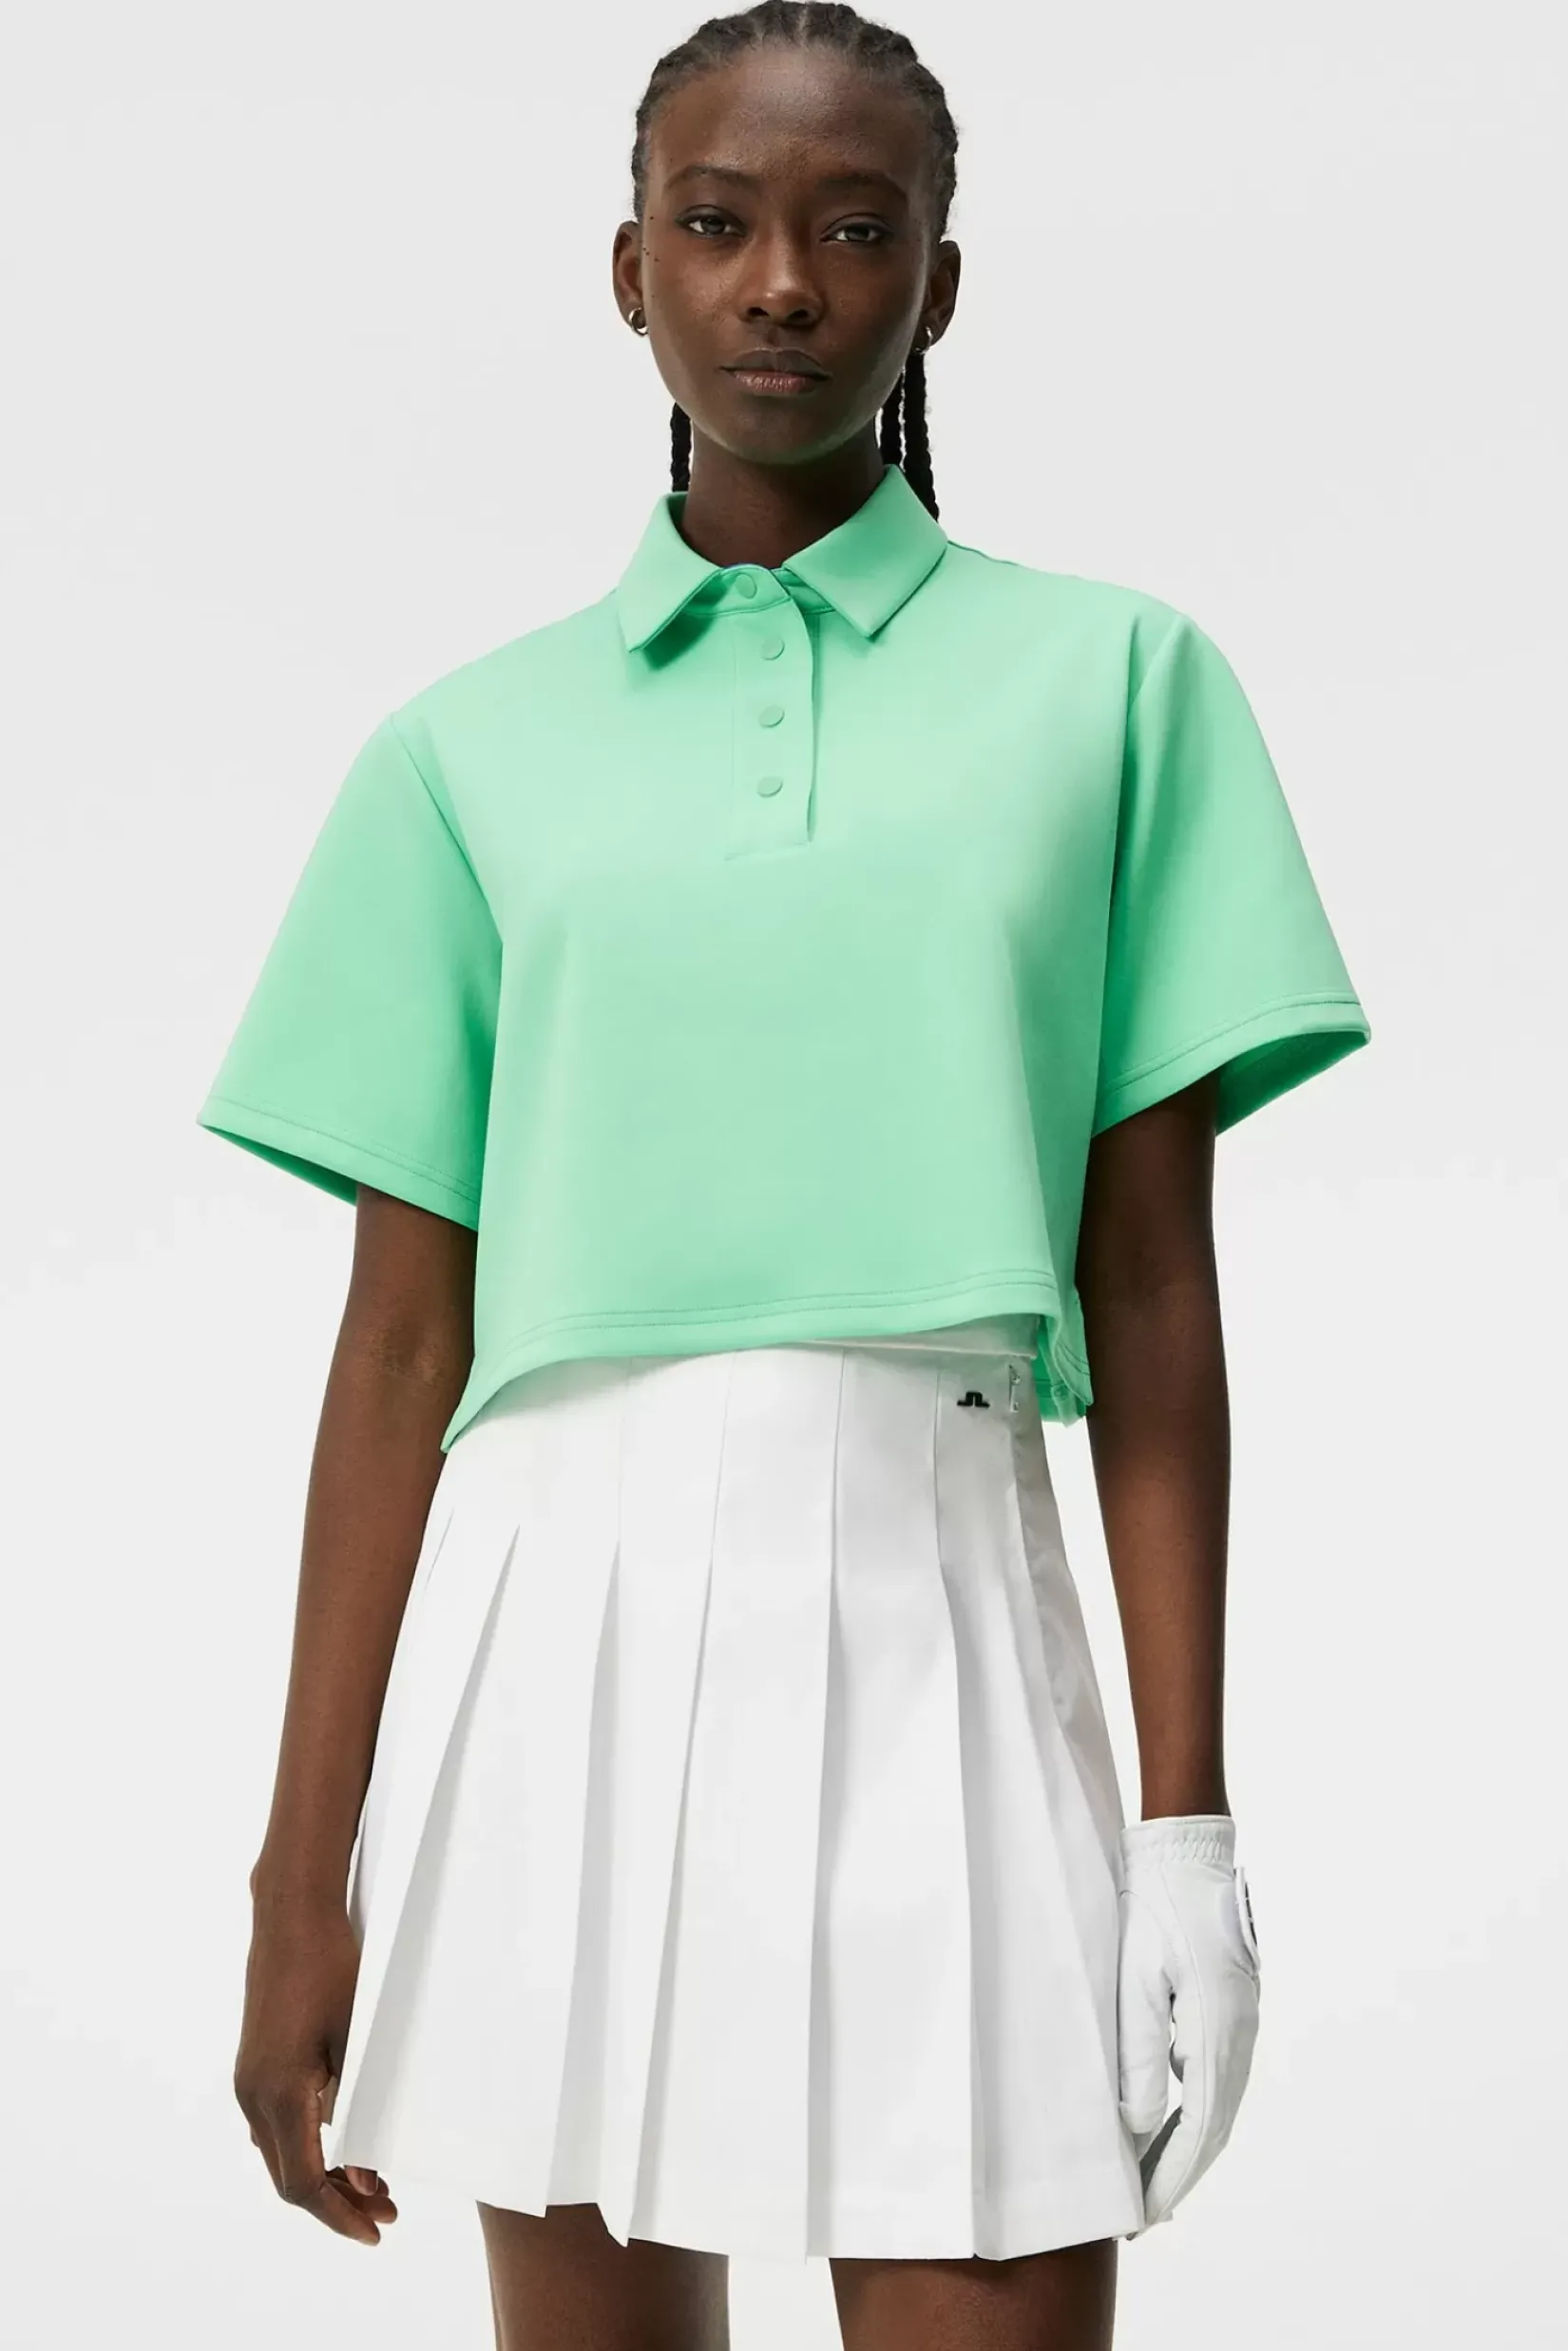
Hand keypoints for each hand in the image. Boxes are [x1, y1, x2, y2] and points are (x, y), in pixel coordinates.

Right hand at [233, 1892, 398, 2243]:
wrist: (291, 1915)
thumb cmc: (331, 1968)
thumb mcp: (356, 2040)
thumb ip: (359, 2113)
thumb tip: (368, 2179)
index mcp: (278, 2093)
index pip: (303, 2184)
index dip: (339, 2215)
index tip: (375, 2232)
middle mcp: (253, 2095)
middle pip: (289, 2179)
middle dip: (336, 2204)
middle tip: (387, 2213)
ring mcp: (248, 2081)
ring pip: (280, 2155)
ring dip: (323, 2177)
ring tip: (374, 2187)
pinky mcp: (254, 2067)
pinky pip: (275, 2127)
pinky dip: (307, 2148)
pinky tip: (343, 2148)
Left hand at [1115, 1814, 1260, 2231]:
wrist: (1187, 1850)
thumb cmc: (1155, 1908)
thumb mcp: (1134, 1981)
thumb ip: (1136, 2058)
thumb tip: (1136, 2128)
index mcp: (1217, 2033)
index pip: (1197, 2131)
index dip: (1169, 2180)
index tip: (1141, 2220)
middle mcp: (1238, 2035)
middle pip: (1213, 2128)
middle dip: (1178, 2174)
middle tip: (1143, 2218)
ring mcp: (1240, 2020)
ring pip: (1216, 2105)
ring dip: (1186, 2146)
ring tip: (1151, 2183)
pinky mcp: (1231, 2006)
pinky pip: (1215, 2077)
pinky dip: (1193, 2112)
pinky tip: (1167, 2123)